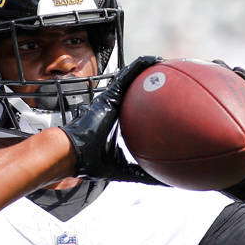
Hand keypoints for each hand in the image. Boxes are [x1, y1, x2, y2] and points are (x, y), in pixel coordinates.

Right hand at [60, 56, 164, 183]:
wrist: (73, 153)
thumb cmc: (92, 162)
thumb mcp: (125, 170)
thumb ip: (145, 175)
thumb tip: (168, 184)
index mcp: (117, 123)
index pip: (136, 112)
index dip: (149, 107)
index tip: (167, 106)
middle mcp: (114, 108)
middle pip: (135, 92)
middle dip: (151, 84)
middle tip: (171, 80)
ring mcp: (110, 99)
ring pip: (131, 78)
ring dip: (147, 69)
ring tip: (165, 62)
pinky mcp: (108, 94)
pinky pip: (127, 75)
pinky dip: (140, 66)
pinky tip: (154, 60)